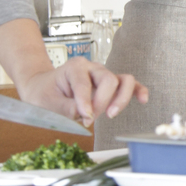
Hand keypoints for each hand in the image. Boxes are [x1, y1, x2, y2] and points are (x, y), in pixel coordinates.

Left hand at [15, 57, 147, 125]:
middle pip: (108, 80)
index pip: (85, 84)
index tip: (84, 118)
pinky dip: (137, 91)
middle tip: (90, 118)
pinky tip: (143, 100)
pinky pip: (129, 85)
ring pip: (123, 80)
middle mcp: (92, 68)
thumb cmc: (44, 94)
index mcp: (74, 67)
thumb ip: (65, 109)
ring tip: (112, 113)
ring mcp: (103, 75)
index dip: (85, 102)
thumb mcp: (46, 103)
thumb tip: (85, 115)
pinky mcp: (110, 85)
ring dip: (121, 98)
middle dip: (102, 102)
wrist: (43, 88)